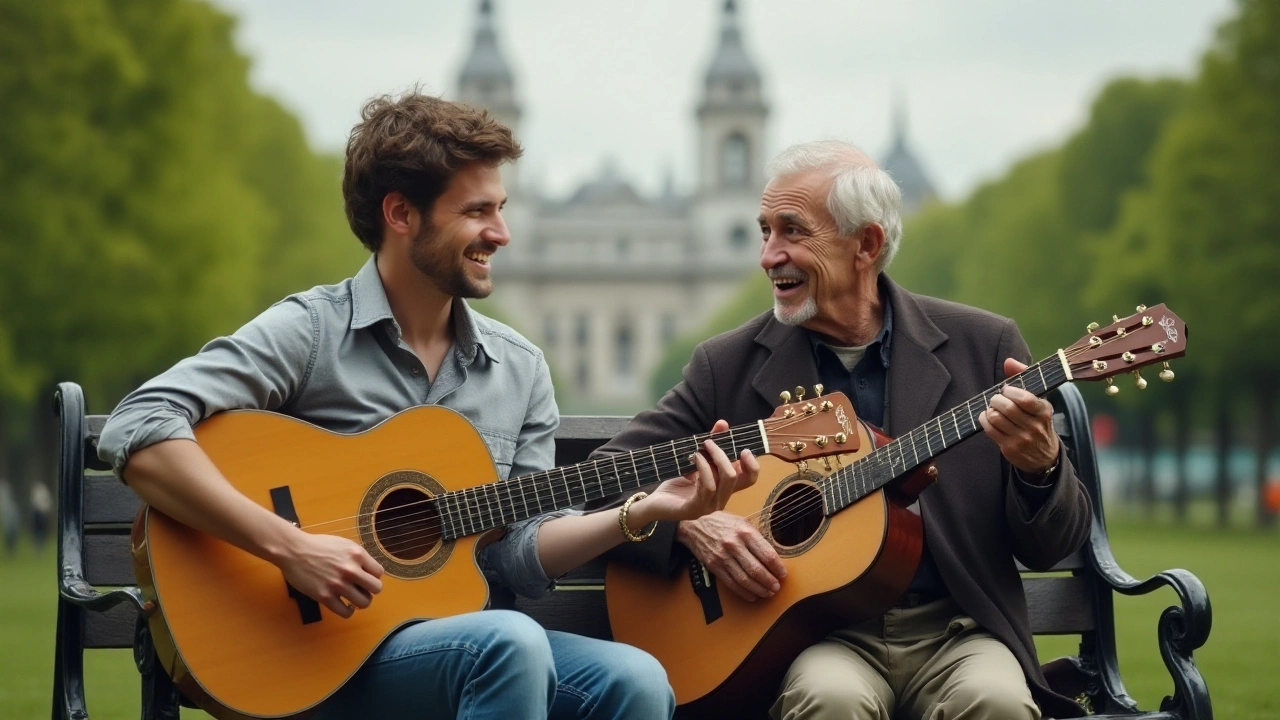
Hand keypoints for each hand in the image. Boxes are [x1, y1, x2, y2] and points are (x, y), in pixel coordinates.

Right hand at [278, 531, 384, 618]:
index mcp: (357, 554)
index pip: (379, 573)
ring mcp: (337, 584)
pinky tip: (345, 606)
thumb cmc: (318, 545)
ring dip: (361, 601)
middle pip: (376, 588)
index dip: (373, 576)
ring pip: (364, 602)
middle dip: (370, 590)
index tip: (365, 577)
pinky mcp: (325, 596)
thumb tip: (370, 572)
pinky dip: (348, 611)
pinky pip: (345, 612)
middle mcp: (350, 570)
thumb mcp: (344, 544)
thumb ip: (358, 557)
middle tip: (362, 589)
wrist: (294, 550)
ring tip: (354, 598)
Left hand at [634, 419, 759, 524]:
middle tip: (709, 442)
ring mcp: (709, 506)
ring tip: (701, 447)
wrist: (656, 503)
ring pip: (724, 480)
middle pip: (735, 476)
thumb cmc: (677, 483)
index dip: (753, 465)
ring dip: (714, 459)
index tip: (744, 449)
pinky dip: (704, 469)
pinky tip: (695, 458)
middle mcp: (720, 500)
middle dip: (724, 454)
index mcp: (724, 489)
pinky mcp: (695, 509)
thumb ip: (711, 445)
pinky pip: (708, 487)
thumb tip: (722, 423)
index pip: (750, 480)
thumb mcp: (696, 461)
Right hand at [676, 511, 784, 601]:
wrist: (694, 528)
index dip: (777, 567)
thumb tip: (773, 555)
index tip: (783, 574)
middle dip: (770, 582)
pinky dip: (744, 592)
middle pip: (756, 570)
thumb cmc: (721, 523)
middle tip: (776, 587)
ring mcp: (723, 557)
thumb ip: (756, 536)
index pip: (766, 554)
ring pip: (745, 580)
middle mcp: (734, 545)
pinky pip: (732, 584)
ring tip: (767, 593)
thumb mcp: (741, 521)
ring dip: (759, 589)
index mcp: (744, 532)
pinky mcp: (714, 567)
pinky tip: (752, 595)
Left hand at [978, 358, 1059, 474]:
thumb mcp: (1038, 399)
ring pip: (996, 418)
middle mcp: (1034, 426)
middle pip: (1007, 408)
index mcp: (1044, 411)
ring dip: (989, 410)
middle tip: (996, 399)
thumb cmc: (1038, 420)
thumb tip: (1008, 361)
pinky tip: (988, 417)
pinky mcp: (1009, 448)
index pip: (1026, 399)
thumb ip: (1025, 377)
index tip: (1006, 390)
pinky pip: (989, 430)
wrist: (1044, 456)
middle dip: (996, 399)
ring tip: (993, 408)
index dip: (1010, 391)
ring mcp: (1022, 439)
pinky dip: (984, 419)